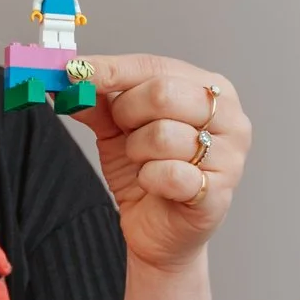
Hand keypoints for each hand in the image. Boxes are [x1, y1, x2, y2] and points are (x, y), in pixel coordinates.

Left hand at [73, 54, 247, 273]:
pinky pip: (169, 174)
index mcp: (211, 89)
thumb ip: (98, 99)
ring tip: (143, 162)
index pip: (156, 66)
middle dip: (127, 113)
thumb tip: (69, 76)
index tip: (75, 71)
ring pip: (162, 134)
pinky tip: (153, 184)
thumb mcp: (118, 129)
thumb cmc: (150, 173)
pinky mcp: (217, 194)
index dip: (112, 69)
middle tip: (122, 131)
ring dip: (137, 151)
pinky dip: (149, 179)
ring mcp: (229, 157)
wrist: (159, 233)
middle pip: (163, 93)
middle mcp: (229, 118)